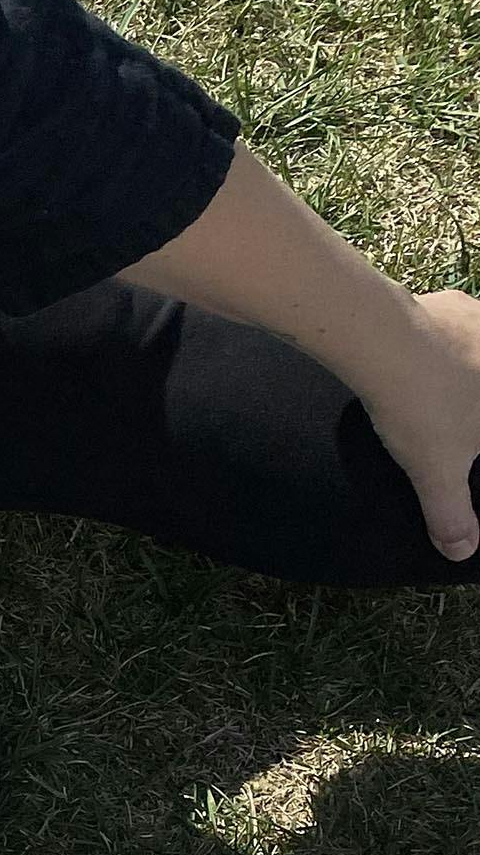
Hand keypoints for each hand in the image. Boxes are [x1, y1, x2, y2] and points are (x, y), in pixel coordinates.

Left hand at [360, 289, 479, 561]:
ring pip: (478, 349)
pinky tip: (420, 356)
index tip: (463, 442)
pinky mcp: (459, 304)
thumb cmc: (423, 409)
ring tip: (440, 389)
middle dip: (467, 407)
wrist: (384, 341)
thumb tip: (461, 551)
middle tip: (453, 418)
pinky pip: (462, 324)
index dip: (474, 443)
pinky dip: (447, 340)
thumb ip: (452, 513)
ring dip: (465, 368)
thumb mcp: (437, 472)